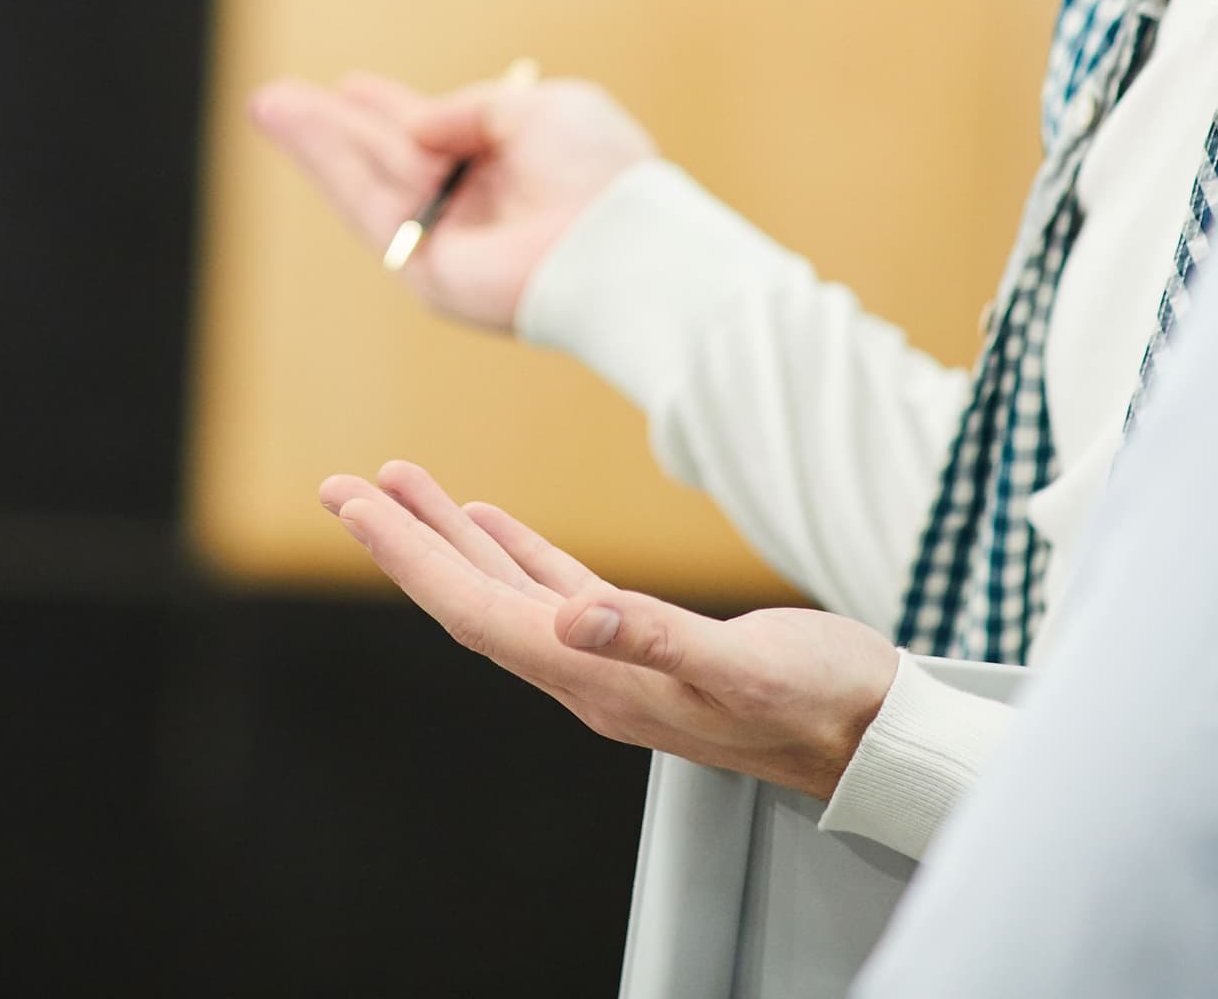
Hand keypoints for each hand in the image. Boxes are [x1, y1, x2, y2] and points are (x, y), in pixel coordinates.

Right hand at [246, 69, 655, 329]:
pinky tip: (299, 130)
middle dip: (336, 127)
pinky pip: (369, 207)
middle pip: (390, 158)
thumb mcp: (542, 107)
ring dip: (314, 142)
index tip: (353, 86)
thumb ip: (473, 108)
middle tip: (278, 97)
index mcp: (514, 164)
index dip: (394, 110)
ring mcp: (448, 238)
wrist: (616, 243)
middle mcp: (477, 203)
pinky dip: (329, 166)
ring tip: (266, 102)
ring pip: (368, 179)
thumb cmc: (599, 172)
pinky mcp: (426, 270)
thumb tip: (415, 128)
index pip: (441, 136)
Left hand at [322, 460, 897, 801]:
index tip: (352, 505)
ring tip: (397, 481)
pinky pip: (556, 590)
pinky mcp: (647, 642)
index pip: (477, 612)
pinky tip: (491, 520)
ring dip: (449, 537)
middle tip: (340, 486)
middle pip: (471, 600)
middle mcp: (588, 673)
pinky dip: (517, 551)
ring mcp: (613, 659)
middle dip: (403, 542)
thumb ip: (658, 640)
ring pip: (506, 590)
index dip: (410, 558)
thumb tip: (574, 616)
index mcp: (597, 679)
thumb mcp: (744, 667)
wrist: (876, 737)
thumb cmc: (822, 702)